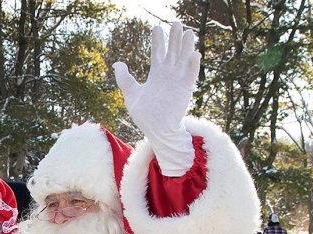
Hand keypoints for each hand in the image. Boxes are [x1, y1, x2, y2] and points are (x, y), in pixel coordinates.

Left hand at [113, 23, 199, 138]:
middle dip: (174, 38)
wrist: (156, 131)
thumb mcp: (131, 95)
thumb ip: (124, 79)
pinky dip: (193, 65)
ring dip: (186, 46)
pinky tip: (194, 53)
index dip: (158, 41)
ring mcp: (177, 81)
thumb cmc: (145, 115)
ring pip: (183, 59)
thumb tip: (117, 64)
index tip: (156, 28)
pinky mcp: (185, 90)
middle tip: (176, 23)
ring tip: (188, 32)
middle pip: (172, 52)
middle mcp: (168, 74)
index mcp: (156, 74)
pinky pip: (190, 75)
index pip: (158, 53)